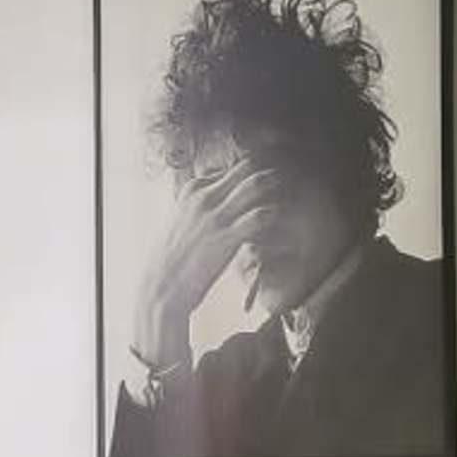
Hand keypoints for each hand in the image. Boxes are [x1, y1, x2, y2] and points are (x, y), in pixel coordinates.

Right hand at [133, 158, 280, 373]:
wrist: (161, 289)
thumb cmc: (172, 261)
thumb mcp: (180, 223)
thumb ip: (198, 208)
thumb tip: (217, 204)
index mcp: (192, 190)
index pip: (232, 168)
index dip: (256, 172)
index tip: (274, 177)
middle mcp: (203, 196)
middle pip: (247, 167)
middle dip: (272, 169)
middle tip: (292, 177)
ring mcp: (215, 215)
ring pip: (257, 184)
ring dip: (278, 186)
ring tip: (295, 193)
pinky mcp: (226, 237)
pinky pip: (261, 216)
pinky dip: (277, 214)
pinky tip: (283, 222)